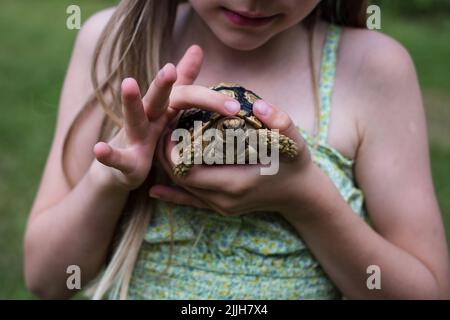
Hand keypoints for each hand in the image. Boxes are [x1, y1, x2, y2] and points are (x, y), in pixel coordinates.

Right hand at [91, 45, 240, 190]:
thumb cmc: (151, 136)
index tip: (235, 106)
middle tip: (171, 69)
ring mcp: (134, 136)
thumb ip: (185, 82)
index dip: (210, 99)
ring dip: (131, 101)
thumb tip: (197, 48)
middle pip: (157, 97)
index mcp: (165, 108)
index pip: (187, 95)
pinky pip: (117, 157)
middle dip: (163, 83)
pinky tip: (98, 149)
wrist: (123, 167)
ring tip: (128, 82)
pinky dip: (108, 154)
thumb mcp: (170, 109)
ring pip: (133, 117)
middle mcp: (149, 117)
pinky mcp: (125, 160)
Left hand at [152, 99, 317, 218]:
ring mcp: (221, 207)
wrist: (300, 194)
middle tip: (164, 129)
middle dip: (167, 156)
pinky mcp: (221, 209)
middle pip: (181, 179)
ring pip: (184, 189)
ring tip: (165, 143)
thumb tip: (259, 106)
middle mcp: (223, 200)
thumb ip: (279, 123)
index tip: (170, 127)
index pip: (188, 170)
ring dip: (172, 167)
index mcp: (236, 183)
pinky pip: (191, 203)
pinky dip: (174, 194)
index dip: (172, 151)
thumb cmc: (295, 165)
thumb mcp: (293, 142)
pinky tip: (156, 190)